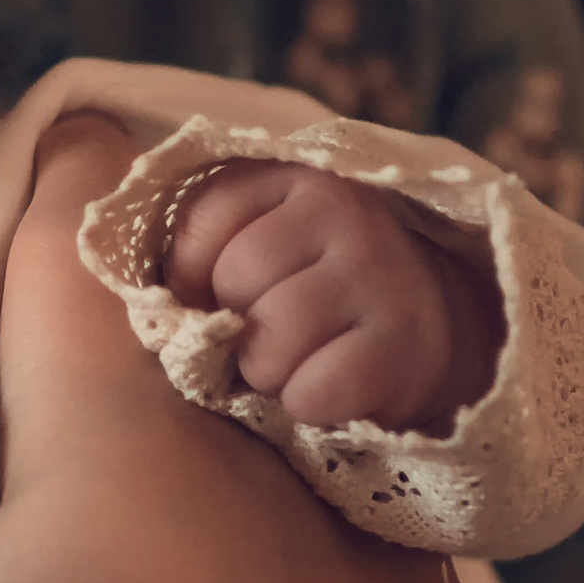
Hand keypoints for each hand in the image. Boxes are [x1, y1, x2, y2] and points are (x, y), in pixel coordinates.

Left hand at [163, 163, 501, 433]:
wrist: (432, 325)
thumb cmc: (318, 288)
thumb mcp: (264, 240)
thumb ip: (204, 246)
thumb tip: (152, 299)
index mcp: (292, 177)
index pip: (203, 222)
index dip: (194, 277)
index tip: (216, 298)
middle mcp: (342, 209)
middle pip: (235, 284)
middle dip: (238, 329)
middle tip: (272, 335)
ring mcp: (378, 272)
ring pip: (269, 343)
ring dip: (271, 372)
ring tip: (302, 360)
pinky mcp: (406, 341)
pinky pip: (314, 391)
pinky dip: (311, 405)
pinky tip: (335, 385)